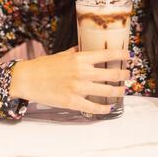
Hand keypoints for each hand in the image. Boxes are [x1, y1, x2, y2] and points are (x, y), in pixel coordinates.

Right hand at [10, 46, 129, 114]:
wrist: (28, 79)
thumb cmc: (45, 65)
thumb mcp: (63, 54)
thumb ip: (78, 52)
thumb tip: (88, 49)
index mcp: (80, 58)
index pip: (107, 54)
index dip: (121, 55)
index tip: (129, 56)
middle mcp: (82, 72)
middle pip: (111, 74)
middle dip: (123, 75)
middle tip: (128, 75)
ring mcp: (78, 88)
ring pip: (106, 91)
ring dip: (118, 91)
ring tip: (123, 90)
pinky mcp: (73, 102)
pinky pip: (94, 107)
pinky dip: (104, 108)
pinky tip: (109, 107)